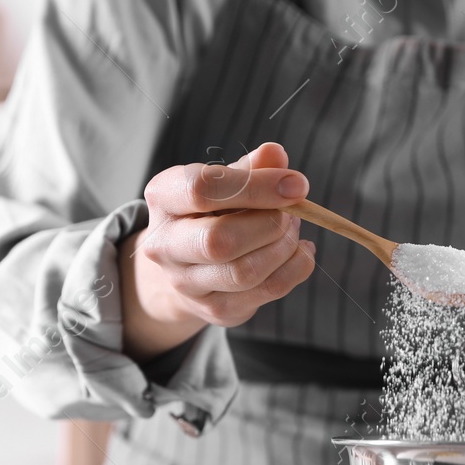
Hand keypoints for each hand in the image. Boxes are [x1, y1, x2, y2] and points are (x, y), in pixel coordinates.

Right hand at [119, 142, 315, 359]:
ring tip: (292, 229)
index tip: (296, 183)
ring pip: (246, 272)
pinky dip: (296, 267)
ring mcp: (187, 283)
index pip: (202, 189)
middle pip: (221, 240)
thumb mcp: (224, 180)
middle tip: (291, 211)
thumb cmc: (210, 211)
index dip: (256, 185)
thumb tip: (276, 155)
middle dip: (270, 224)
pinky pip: (268, 290)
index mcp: (163, 197)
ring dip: (284, 247)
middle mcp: (164, 244)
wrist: (187, 265)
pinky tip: (300, 251)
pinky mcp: (216, 309)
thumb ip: (249, 168)